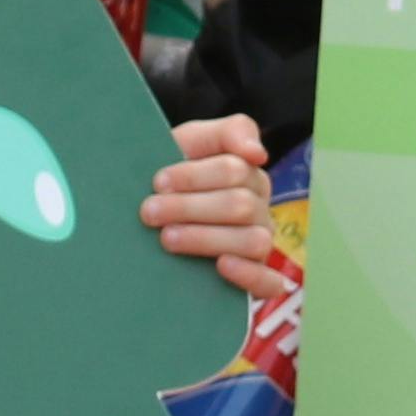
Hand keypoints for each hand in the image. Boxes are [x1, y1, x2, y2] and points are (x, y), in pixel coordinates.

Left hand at [144, 111, 290, 302]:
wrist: (148, 214)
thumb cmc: (171, 177)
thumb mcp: (192, 142)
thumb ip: (228, 132)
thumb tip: (258, 153)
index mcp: (249, 174)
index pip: (234, 171)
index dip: (193, 176)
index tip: (157, 182)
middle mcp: (260, 208)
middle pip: (240, 206)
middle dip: (189, 207)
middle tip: (150, 212)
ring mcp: (259, 243)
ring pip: (253, 241)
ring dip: (206, 239)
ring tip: (167, 239)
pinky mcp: (254, 278)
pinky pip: (268, 282)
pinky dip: (249, 275)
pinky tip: (221, 266)